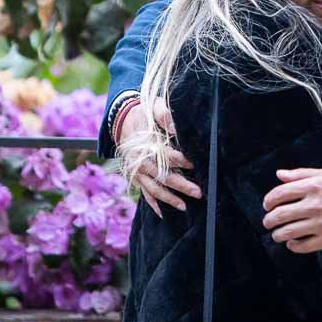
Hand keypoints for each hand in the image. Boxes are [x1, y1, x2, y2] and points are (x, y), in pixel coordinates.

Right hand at [121, 98, 201, 216]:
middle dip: (181, 186)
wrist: (122, 121)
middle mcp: (139, 161)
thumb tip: (176, 127)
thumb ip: (164, 115)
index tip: (195, 164)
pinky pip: (145, 193)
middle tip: (198, 192)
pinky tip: (164, 214)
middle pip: (162, 176)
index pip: (165, 155)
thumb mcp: (153, 107)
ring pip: (153, 189)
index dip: (181, 161)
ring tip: (184, 207)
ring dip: (169, 199)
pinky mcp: (135, 178)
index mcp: (145, 144)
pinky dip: (153, 204)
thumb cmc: (144, 115)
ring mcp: (136, 172)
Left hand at [261, 168, 321, 252]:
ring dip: (278, 235)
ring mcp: (320, 223)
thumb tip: (280, 174)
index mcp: (314, 186)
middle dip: (269, 220)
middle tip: (268, 223)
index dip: (269, 200)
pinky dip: (293, 246)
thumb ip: (303, 174)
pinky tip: (293, 244)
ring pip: (288, 232)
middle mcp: (314, 204)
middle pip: (280, 215)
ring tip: (277, 235)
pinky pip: (303, 246)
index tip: (266, 205)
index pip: (280, 193)